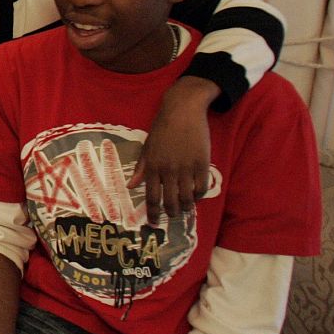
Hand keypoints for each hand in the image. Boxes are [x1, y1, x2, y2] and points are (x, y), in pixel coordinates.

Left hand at [130, 76, 214, 225]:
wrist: (183, 111)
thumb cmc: (162, 128)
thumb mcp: (147, 147)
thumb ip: (141, 168)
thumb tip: (131, 185)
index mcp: (152, 166)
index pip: (152, 197)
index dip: (153, 213)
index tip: (153, 223)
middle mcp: (168, 170)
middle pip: (171, 202)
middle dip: (171, 212)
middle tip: (172, 214)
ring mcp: (186, 168)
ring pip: (187, 198)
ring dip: (186, 207)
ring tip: (185, 208)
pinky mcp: (202, 164)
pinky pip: (201, 187)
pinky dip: (198, 195)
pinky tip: (196, 195)